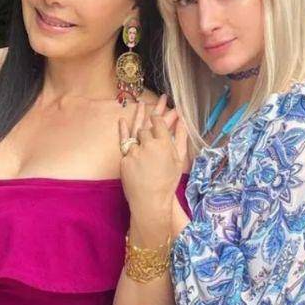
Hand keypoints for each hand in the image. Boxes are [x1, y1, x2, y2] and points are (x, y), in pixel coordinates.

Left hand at [118, 95, 188, 229]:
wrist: (151, 200)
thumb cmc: (168, 182)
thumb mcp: (178, 160)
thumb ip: (180, 137)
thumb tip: (183, 120)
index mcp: (164, 145)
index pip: (159, 123)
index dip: (159, 116)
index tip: (159, 114)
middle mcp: (149, 145)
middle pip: (147, 127)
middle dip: (150, 121)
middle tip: (152, 105)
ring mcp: (135, 152)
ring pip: (136, 133)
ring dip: (138, 119)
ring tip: (140, 104)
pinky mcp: (125, 159)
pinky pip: (124, 142)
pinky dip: (123, 130)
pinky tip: (122, 120)